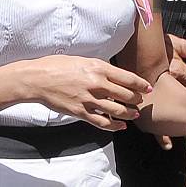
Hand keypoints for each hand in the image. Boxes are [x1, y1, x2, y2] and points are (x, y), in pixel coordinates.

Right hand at [28, 56, 151, 130]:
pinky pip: (102, 122)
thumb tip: (112, 73)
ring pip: (117, 110)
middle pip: (125, 94)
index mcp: (98, 67)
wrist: (38, 78)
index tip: (147, 87)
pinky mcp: (81, 112)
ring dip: (129, 114)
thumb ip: (99, 67)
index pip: (127, 78)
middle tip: (142, 101)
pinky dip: (114, 126)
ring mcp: (89, 99)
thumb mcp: (82, 59)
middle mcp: (97, 83)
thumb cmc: (57, 65)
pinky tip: (120, 126)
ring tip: (134, 114)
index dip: (140, 84)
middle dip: (137, 99)